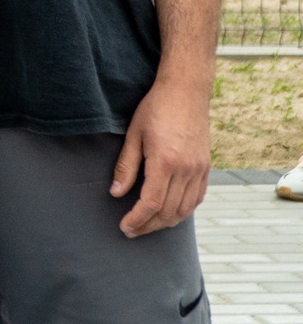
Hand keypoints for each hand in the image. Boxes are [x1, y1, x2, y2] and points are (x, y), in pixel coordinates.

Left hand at [112, 74, 211, 236]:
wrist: (186, 92)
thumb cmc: (155, 109)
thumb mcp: (133, 134)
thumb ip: (126, 166)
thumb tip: (116, 193)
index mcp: (165, 162)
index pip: (151, 203)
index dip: (137, 219)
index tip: (125, 227)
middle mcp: (186, 170)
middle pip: (168, 211)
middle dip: (149, 225)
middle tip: (132, 231)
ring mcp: (200, 170)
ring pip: (185, 209)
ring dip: (166, 222)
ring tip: (148, 226)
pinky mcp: (206, 167)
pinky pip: (197, 198)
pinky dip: (184, 211)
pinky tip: (170, 213)